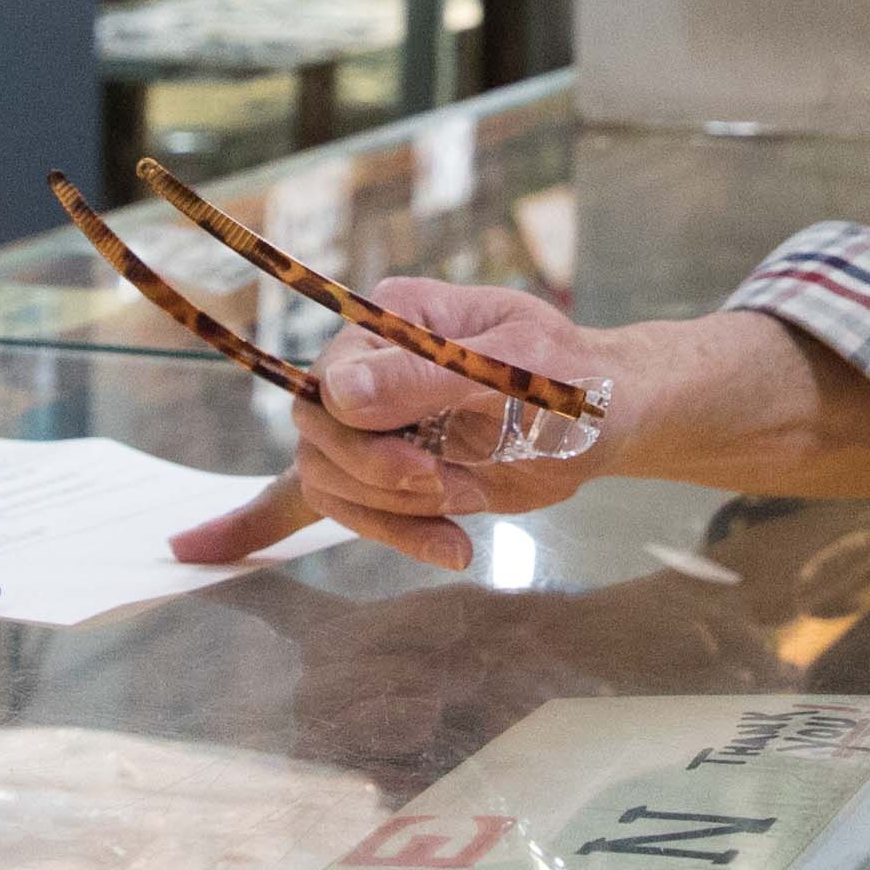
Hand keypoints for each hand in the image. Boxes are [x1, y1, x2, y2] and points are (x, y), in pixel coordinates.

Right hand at [168, 280, 630, 574]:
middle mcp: (371, 367)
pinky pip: (322, 502)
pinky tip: (260, 550)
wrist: (610, 419)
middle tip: (455, 496)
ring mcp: (374, 424)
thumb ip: (427, 378)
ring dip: (392, 520)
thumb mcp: (516, 372)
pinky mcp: (386, 474)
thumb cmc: (575, 379)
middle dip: (382, 483)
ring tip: (464, 526)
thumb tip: (339, 387)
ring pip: (326, 483)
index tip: (428, 473)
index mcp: (395, 319)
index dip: (364, 437)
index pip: (332, 380)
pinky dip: (306, 529)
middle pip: (318, 437)